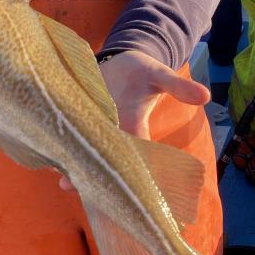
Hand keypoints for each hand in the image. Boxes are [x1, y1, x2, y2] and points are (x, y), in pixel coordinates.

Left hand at [59, 50, 209, 189]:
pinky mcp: (77, 117)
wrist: (121, 61)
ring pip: (85, 154)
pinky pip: (69, 137)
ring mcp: (93, 127)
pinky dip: (61, 148)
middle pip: (105, 163)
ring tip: (63, 183)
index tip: (129, 193)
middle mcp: (112, 133)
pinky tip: (49, 160)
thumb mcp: (160, 74)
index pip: (135, 157)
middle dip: (95, 178)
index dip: (134, 176)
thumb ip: (177, 86)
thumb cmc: (141, 70)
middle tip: (77, 189)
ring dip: (75, 167)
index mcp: (133, 128)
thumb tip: (206, 96)